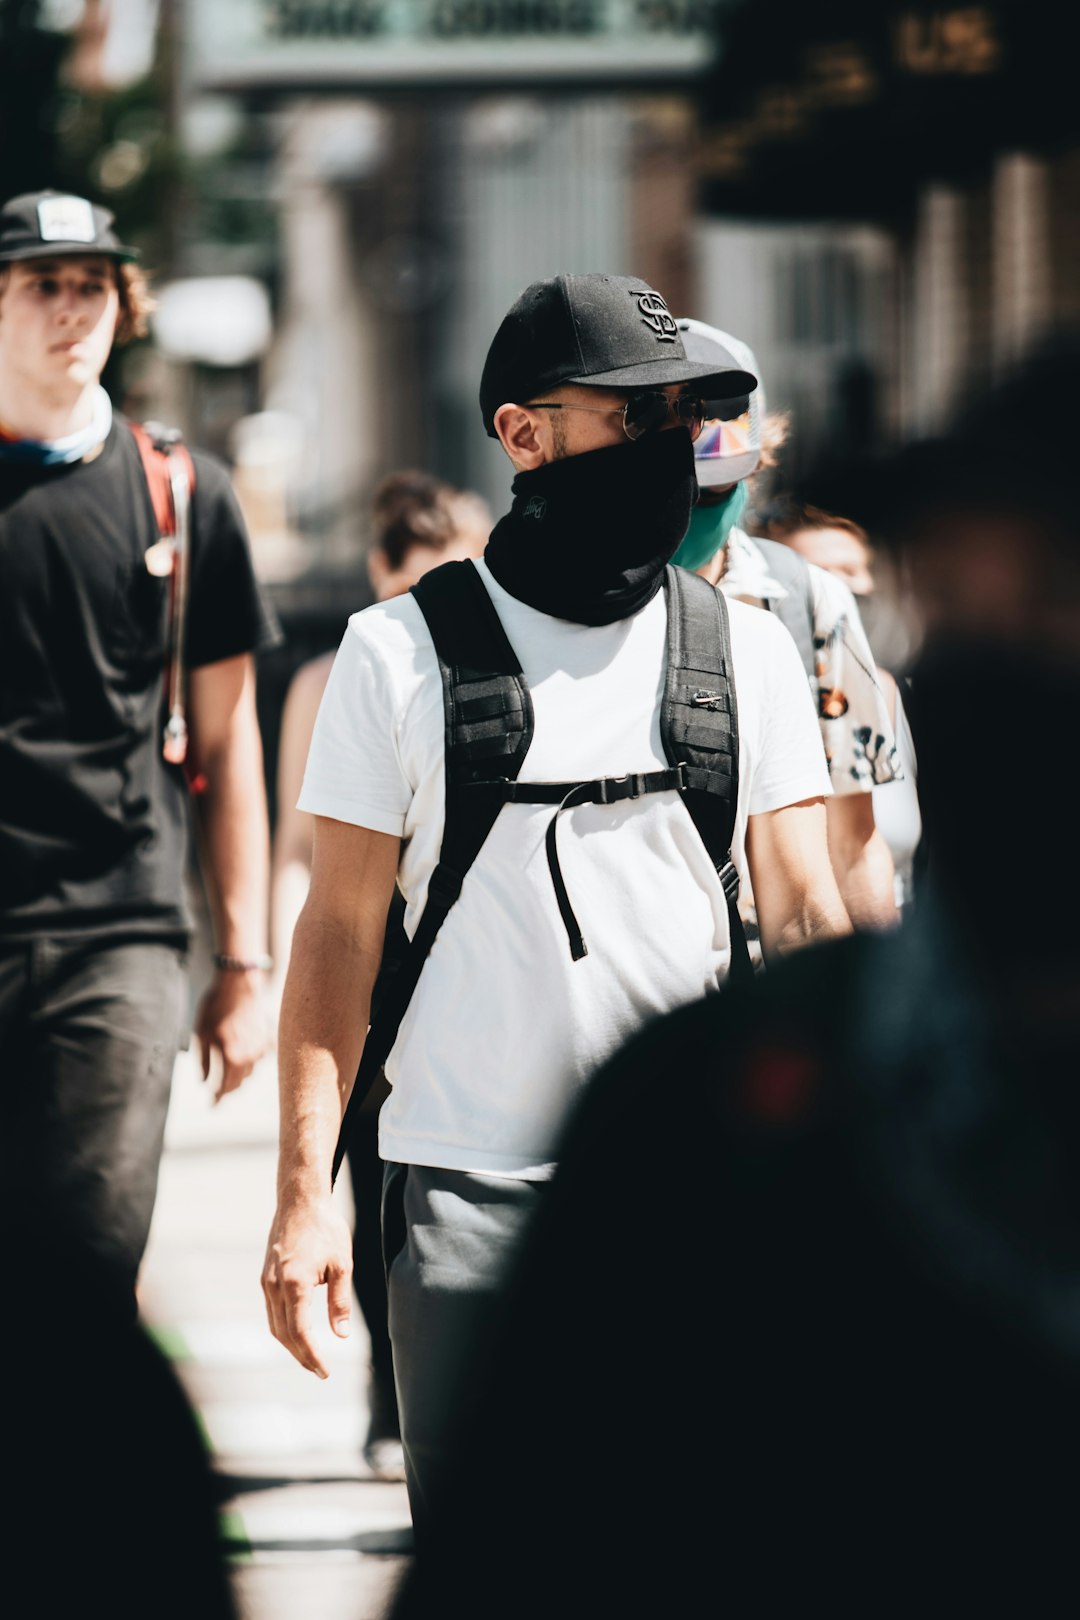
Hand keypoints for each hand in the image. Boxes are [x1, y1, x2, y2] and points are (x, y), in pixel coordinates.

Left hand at [193, 970, 271, 1100]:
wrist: (239, 983)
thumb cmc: (216, 1007)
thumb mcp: (202, 1034)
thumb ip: (203, 1061)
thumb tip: (204, 1082)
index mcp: (232, 1057)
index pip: (224, 1087)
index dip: (217, 1098)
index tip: (211, 1106)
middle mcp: (250, 1056)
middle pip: (239, 1083)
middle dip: (227, 1089)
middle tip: (217, 1093)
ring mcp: (261, 1047)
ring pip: (250, 1072)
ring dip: (238, 1077)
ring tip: (227, 1076)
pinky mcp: (267, 1038)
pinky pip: (258, 1058)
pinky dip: (249, 1061)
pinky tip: (242, 1056)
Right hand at [262, 1195, 352, 1377]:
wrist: (300, 1200)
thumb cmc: (326, 1229)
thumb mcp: (342, 1264)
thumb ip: (340, 1302)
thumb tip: (342, 1334)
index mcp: (295, 1283)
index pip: (300, 1332)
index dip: (312, 1355)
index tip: (324, 1371)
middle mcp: (275, 1285)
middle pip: (284, 1334)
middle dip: (301, 1356)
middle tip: (320, 1371)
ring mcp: (267, 1281)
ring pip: (274, 1325)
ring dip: (291, 1345)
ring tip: (310, 1358)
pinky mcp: (265, 1276)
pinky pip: (272, 1311)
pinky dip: (284, 1327)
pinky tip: (298, 1332)